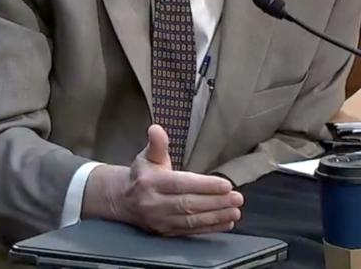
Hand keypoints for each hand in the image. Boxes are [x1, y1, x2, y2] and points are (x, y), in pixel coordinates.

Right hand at [84, 125, 243, 234]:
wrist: (123, 200)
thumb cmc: (142, 174)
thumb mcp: (147, 156)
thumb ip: (157, 143)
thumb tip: (156, 128)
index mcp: (150, 182)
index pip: (181, 184)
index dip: (204, 186)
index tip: (226, 185)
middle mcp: (154, 204)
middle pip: (189, 204)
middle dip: (216, 202)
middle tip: (238, 198)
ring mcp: (160, 221)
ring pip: (191, 220)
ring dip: (216, 216)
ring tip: (236, 211)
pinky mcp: (165, 233)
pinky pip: (191, 231)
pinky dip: (210, 228)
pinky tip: (226, 222)